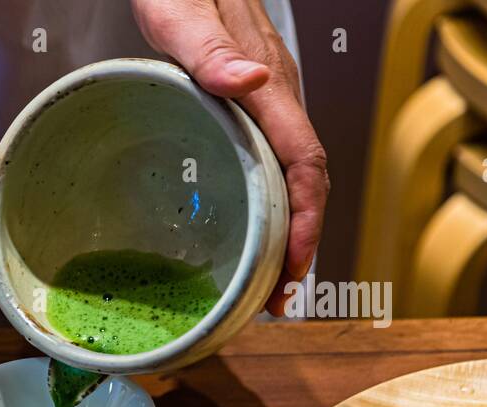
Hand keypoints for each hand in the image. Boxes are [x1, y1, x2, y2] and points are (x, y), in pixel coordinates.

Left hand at [132, 0, 329, 314]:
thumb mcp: (181, 14)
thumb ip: (209, 48)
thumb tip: (251, 81)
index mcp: (267, 86)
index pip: (303, 162)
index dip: (305, 219)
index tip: (293, 267)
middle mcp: (276, 97)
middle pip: (304, 182)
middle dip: (299, 243)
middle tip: (278, 299)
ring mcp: (265, 102)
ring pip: (289, 176)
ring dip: (286, 231)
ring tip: (268, 283)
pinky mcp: (248, 105)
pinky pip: (269, 162)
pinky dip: (269, 205)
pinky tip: (249, 229)